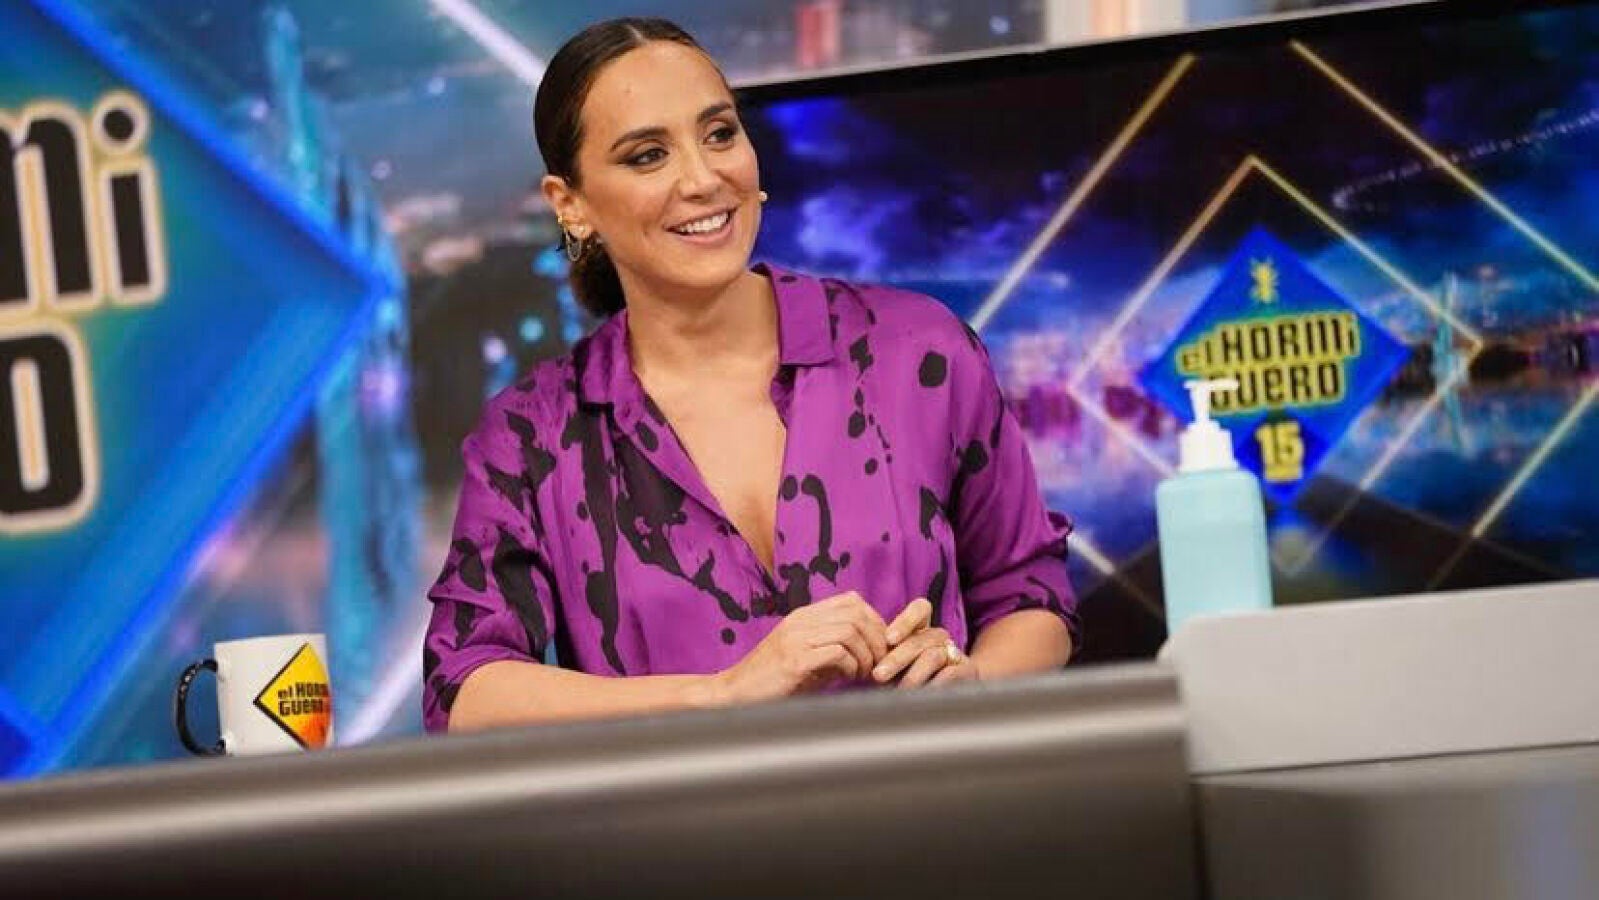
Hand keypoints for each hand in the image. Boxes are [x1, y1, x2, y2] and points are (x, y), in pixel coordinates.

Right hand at [714, 591, 888, 703]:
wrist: (735, 693)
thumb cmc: (774, 680)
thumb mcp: (807, 657)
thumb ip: (834, 649)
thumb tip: (872, 652)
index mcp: (804, 616)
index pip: (852, 600)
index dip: (875, 621)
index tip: (880, 646)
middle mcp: (800, 621)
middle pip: (856, 613)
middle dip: (877, 639)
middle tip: (880, 662)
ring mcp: (796, 638)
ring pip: (850, 631)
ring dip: (866, 655)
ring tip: (865, 673)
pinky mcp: (794, 660)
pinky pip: (837, 652)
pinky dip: (852, 666)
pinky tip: (848, 678)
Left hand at [873, 598, 980, 688]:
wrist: (951, 694)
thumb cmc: (910, 677)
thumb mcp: (894, 664)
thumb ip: (880, 655)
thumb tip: (857, 655)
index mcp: (922, 629)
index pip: (920, 609)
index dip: (905, 621)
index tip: (889, 639)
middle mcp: (938, 637)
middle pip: (919, 639)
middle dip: (896, 658)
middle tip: (878, 675)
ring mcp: (953, 652)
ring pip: (932, 656)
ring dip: (912, 674)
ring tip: (899, 690)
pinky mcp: (967, 670)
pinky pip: (950, 674)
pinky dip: (933, 684)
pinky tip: (921, 694)